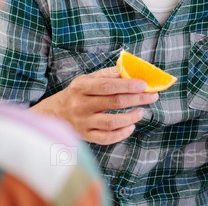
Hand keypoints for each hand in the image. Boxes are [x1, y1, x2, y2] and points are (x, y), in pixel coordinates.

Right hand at [33, 66, 156, 144]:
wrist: (52, 113)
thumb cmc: (76, 93)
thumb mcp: (87, 79)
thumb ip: (108, 75)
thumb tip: (131, 72)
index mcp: (81, 87)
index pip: (108, 85)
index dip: (128, 85)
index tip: (144, 85)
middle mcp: (80, 105)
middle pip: (114, 102)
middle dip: (137, 99)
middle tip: (152, 97)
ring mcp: (82, 122)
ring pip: (111, 122)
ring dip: (131, 117)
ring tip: (141, 112)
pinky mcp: (85, 136)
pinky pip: (105, 138)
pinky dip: (121, 134)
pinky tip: (131, 126)